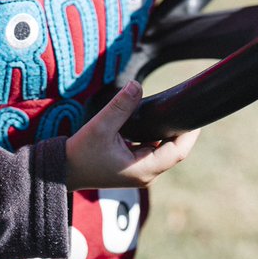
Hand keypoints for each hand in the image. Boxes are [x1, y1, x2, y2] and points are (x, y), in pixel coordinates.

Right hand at [65, 81, 199, 190]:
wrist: (62, 170)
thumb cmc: (80, 153)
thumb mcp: (100, 127)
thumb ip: (120, 106)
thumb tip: (137, 85)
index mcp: (143, 169)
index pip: (178, 152)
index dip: (189, 133)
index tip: (195, 113)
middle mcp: (146, 173)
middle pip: (174, 150)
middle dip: (180, 129)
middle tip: (184, 104)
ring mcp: (140, 171)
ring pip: (163, 150)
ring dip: (168, 131)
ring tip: (172, 108)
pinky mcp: (133, 166)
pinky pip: (152, 149)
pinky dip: (156, 135)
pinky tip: (155, 119)